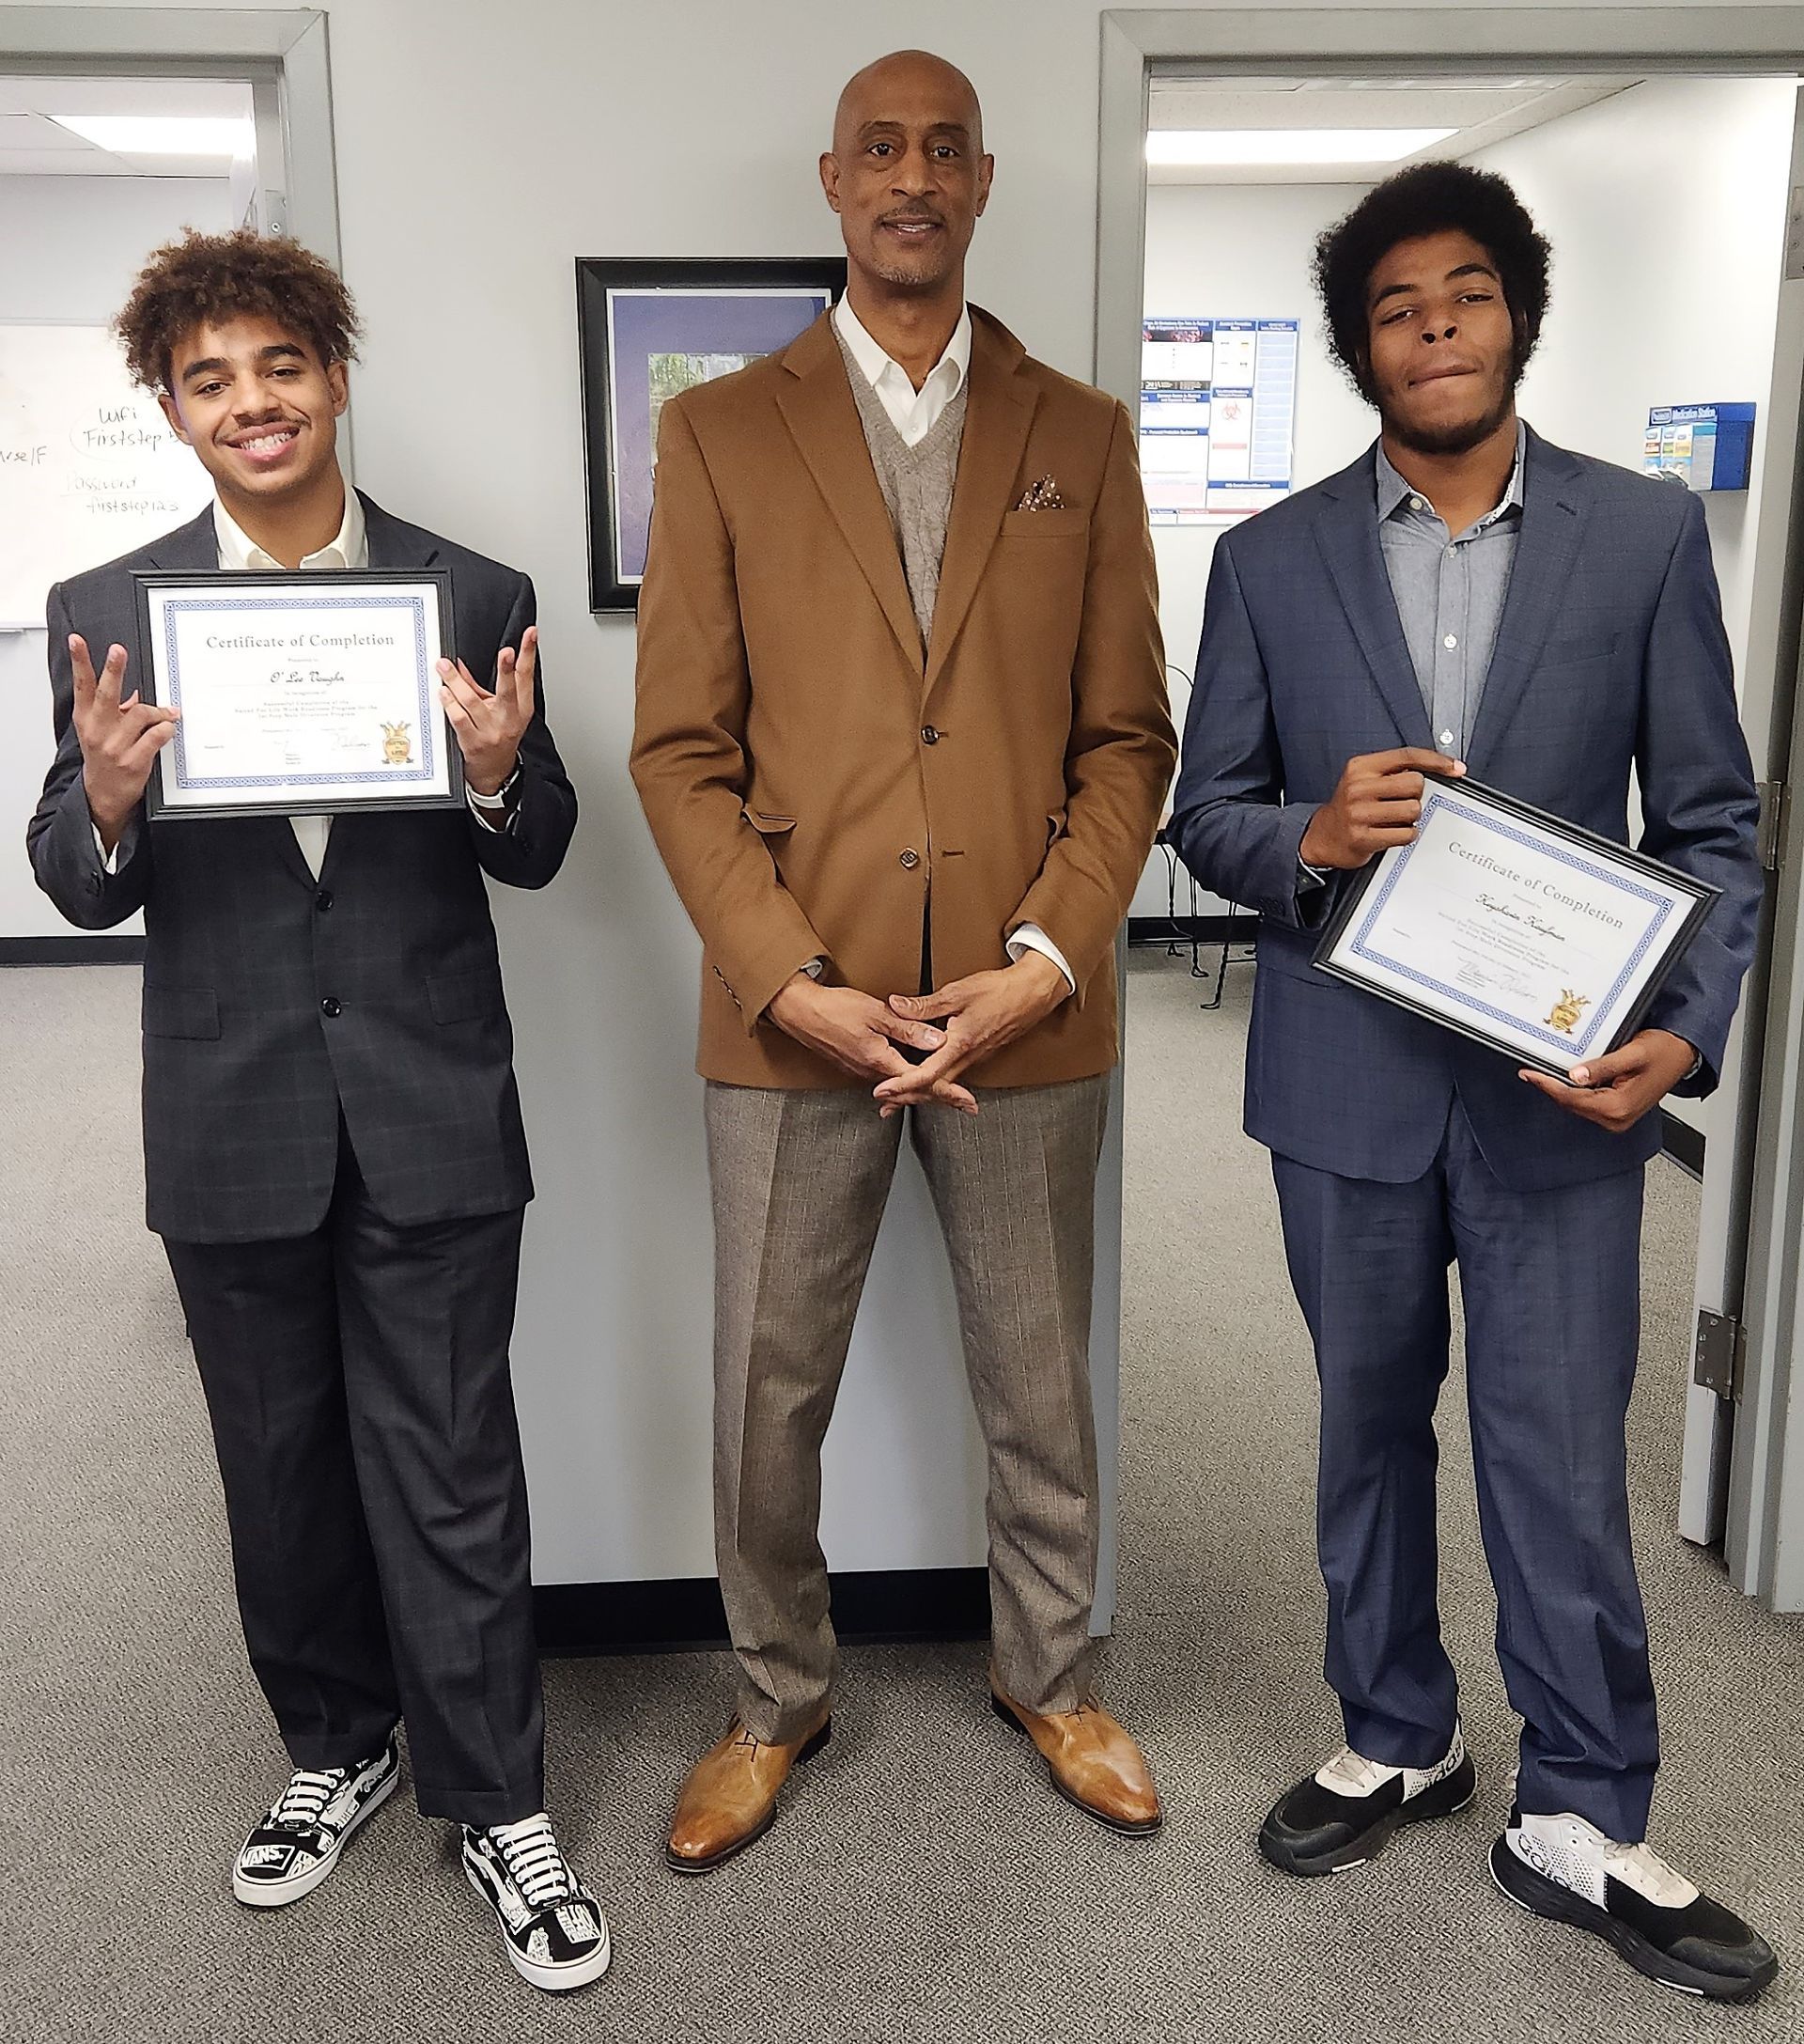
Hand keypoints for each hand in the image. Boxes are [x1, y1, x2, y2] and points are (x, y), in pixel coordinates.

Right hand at [69, 635, 179, 850]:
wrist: (103, 794)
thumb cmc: (103, 758)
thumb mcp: (99, 731)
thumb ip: (112, 709)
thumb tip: (130, 692)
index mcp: (86, 718)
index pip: (81, 684)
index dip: (79, 661)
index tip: (77, 641)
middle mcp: (98, 730)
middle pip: (106, 694)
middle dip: (113, 670)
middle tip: (117, 650)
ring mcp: (115, 746)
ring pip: (141, 714)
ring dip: (159, 712)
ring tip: (168, 714)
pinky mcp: (133, 760)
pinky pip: (156, 736)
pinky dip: (166, 729)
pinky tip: (168, 729)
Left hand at [438, 624, 535, 795]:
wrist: (494, 770)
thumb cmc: (498, 736)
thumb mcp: (497, 709)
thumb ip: (478, 685)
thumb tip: (459, 665)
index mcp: (521, 707)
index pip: (526, 675)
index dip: (529, 653)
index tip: (531, 634)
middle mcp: (509, 719)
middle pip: (509, 690)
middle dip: (508, 670)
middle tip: (506, 652)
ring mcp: (492, 731)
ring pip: (473, 701)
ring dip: (456, 682)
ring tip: (444, 666)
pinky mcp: (474, 742)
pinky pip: (459, 719)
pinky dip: (449, 703)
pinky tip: (443, 692)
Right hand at [766, 975, 957, 1101]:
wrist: (799, 1012)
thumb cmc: (834, 1009)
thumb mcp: (877, 1013)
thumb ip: (908, 1027)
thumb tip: (938, 1040)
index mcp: (880, 1061)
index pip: (922, 1082)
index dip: (948, 1092)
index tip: (967, 1101)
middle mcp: (872, 1073)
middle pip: (914, 1091)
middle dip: (942, 1097)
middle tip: (966, 1104)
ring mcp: (862, 1071)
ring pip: (901, 1087)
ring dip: (924, 1090)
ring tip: (948, 1094)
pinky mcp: (856, 1065)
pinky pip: (887, 1080)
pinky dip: (905, 1083)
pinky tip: (912, 1082)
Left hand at [874, 954, 1068, 1115]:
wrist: (1033, 993)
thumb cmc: (1000, 991)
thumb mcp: (958, 993)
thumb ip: (925, 1005)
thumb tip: (896, 1006)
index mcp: (960, 1044)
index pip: (927, 1074)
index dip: (902, 1085)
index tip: (883, 1091)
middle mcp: (969, 1057)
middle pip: (934, 1087)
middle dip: (908, 1098)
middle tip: (885, 1105)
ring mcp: (976, 1058)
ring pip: (945, 1083)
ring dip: (922, 1092)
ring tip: (899, 1098)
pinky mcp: (980, 1054)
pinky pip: (955, 1074)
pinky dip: (937, 1081)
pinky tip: (928, 1079)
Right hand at [1299, 748, 1465, 869]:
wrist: (1323, 836)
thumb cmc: (1351, 806)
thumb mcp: (1364, 779)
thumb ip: (1393, 771)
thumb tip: (1439, 769)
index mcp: (1360, 767)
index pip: (1407, 756)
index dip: (1436, 761)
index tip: (1456, 768)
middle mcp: (1358, 787)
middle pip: (1415, 784)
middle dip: (1415, 795)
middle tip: (1400, 802)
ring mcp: (1359, 813)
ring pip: (1413, 810)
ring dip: (1411, 818)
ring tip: (1393, 820)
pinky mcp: (1363, 837)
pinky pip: (1406, 834)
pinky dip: (1406, 835)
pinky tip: (1392, 833)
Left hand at [1519, 1028, 1697, 1132]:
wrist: (1684, 1053)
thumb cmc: (1665, 1051)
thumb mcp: (1633, 1053)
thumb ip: (1603, 1066)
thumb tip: (1575, 1075)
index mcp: (1619, 1107)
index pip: (1572, 1098)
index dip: (1548, 1086)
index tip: (1530, 1075)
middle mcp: (1617, 1117)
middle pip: (1572, 1104)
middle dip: (1551, 1088)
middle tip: (1530, 1072)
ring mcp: (1617, 1117)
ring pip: (1578, 1104)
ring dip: (1561, 1090)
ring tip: (1542, 1074)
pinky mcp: (1617, 1111)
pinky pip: (1588, 1102)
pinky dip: (1574, 1091)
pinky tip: (1566, 1079)